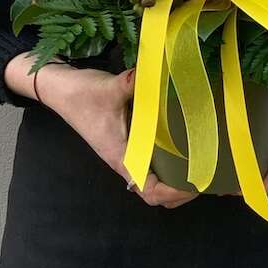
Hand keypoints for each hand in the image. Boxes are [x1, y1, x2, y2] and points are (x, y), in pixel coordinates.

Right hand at [7, 54, 198, 209]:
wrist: (62, 89)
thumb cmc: (83, 95)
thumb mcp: (110, 88)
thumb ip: (132, 83)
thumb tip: (154, 74)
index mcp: (121, 156)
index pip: (148, 190)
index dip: (172, 193)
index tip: (195, 183)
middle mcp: (125, 160)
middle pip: (153, 193)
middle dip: (179, 192)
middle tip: (206, 177)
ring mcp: (126, 152)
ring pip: (152, 179)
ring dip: (174, 181)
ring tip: (200, 167)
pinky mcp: (127, 141)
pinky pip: (150, 161)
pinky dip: (168, 164)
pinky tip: (185, 146)